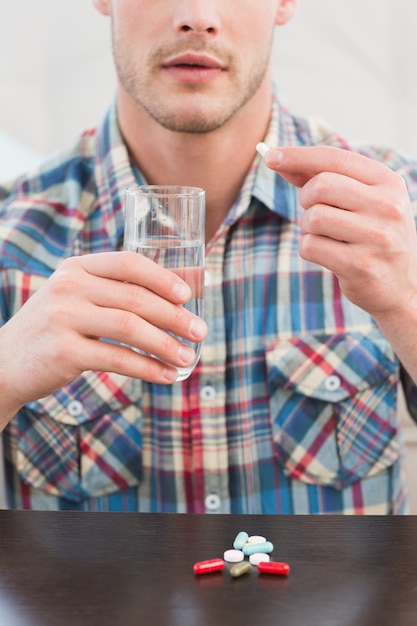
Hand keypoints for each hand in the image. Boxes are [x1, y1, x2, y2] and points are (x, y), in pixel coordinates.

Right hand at [0, 251, 207, 416]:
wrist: (5, 363)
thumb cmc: (54, 329)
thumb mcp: (78, 299)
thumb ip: (120, 291)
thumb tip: (186, 289)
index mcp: (77, 268)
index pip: (128, 263)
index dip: (163, 278)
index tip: (188, 296)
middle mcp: (69, 287)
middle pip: (135, 297)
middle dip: (174, 316)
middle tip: (200, 331)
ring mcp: (64, 318)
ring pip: (130, 327)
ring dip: (166, 344)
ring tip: (188, 357)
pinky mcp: (64, 352)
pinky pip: (117, 358)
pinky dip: (147, 368)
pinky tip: (166, 375)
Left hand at [265, 145, 416, 316]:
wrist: (402, 286)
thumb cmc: (373, 235)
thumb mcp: (362, 201)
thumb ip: (324, 178)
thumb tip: (278, 159)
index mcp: (388, 182)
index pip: (335, 159)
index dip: (298, 156)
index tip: (270, 157)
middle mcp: (387, 206)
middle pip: (320, 186)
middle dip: (306, 199)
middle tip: (315, 212)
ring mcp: (376, 237)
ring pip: (313, 218)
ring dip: (308, 227)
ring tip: (327, 236)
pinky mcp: (360, 265)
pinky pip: (310, 246)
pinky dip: (309, 249)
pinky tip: (328, 254)